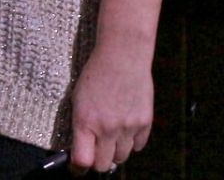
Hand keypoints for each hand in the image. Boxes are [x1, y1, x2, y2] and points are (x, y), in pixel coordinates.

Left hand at [68, 38, 151, 172]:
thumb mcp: (79, 99)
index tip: (79, 167)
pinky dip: (133, 141)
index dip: (79, 167)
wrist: (123, 55)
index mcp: (86, 122)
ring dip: (116, 151)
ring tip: (114, 136)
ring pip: (122, 157)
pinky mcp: (144, 121)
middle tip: (98, 150)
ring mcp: (128, 126)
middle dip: (99, 160)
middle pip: (103, 165)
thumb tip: (82, 149)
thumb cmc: (97, 74)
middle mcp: (107, 128)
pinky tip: (127, 127)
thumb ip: (80, 126)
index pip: (82, 161)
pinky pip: (139, 146)